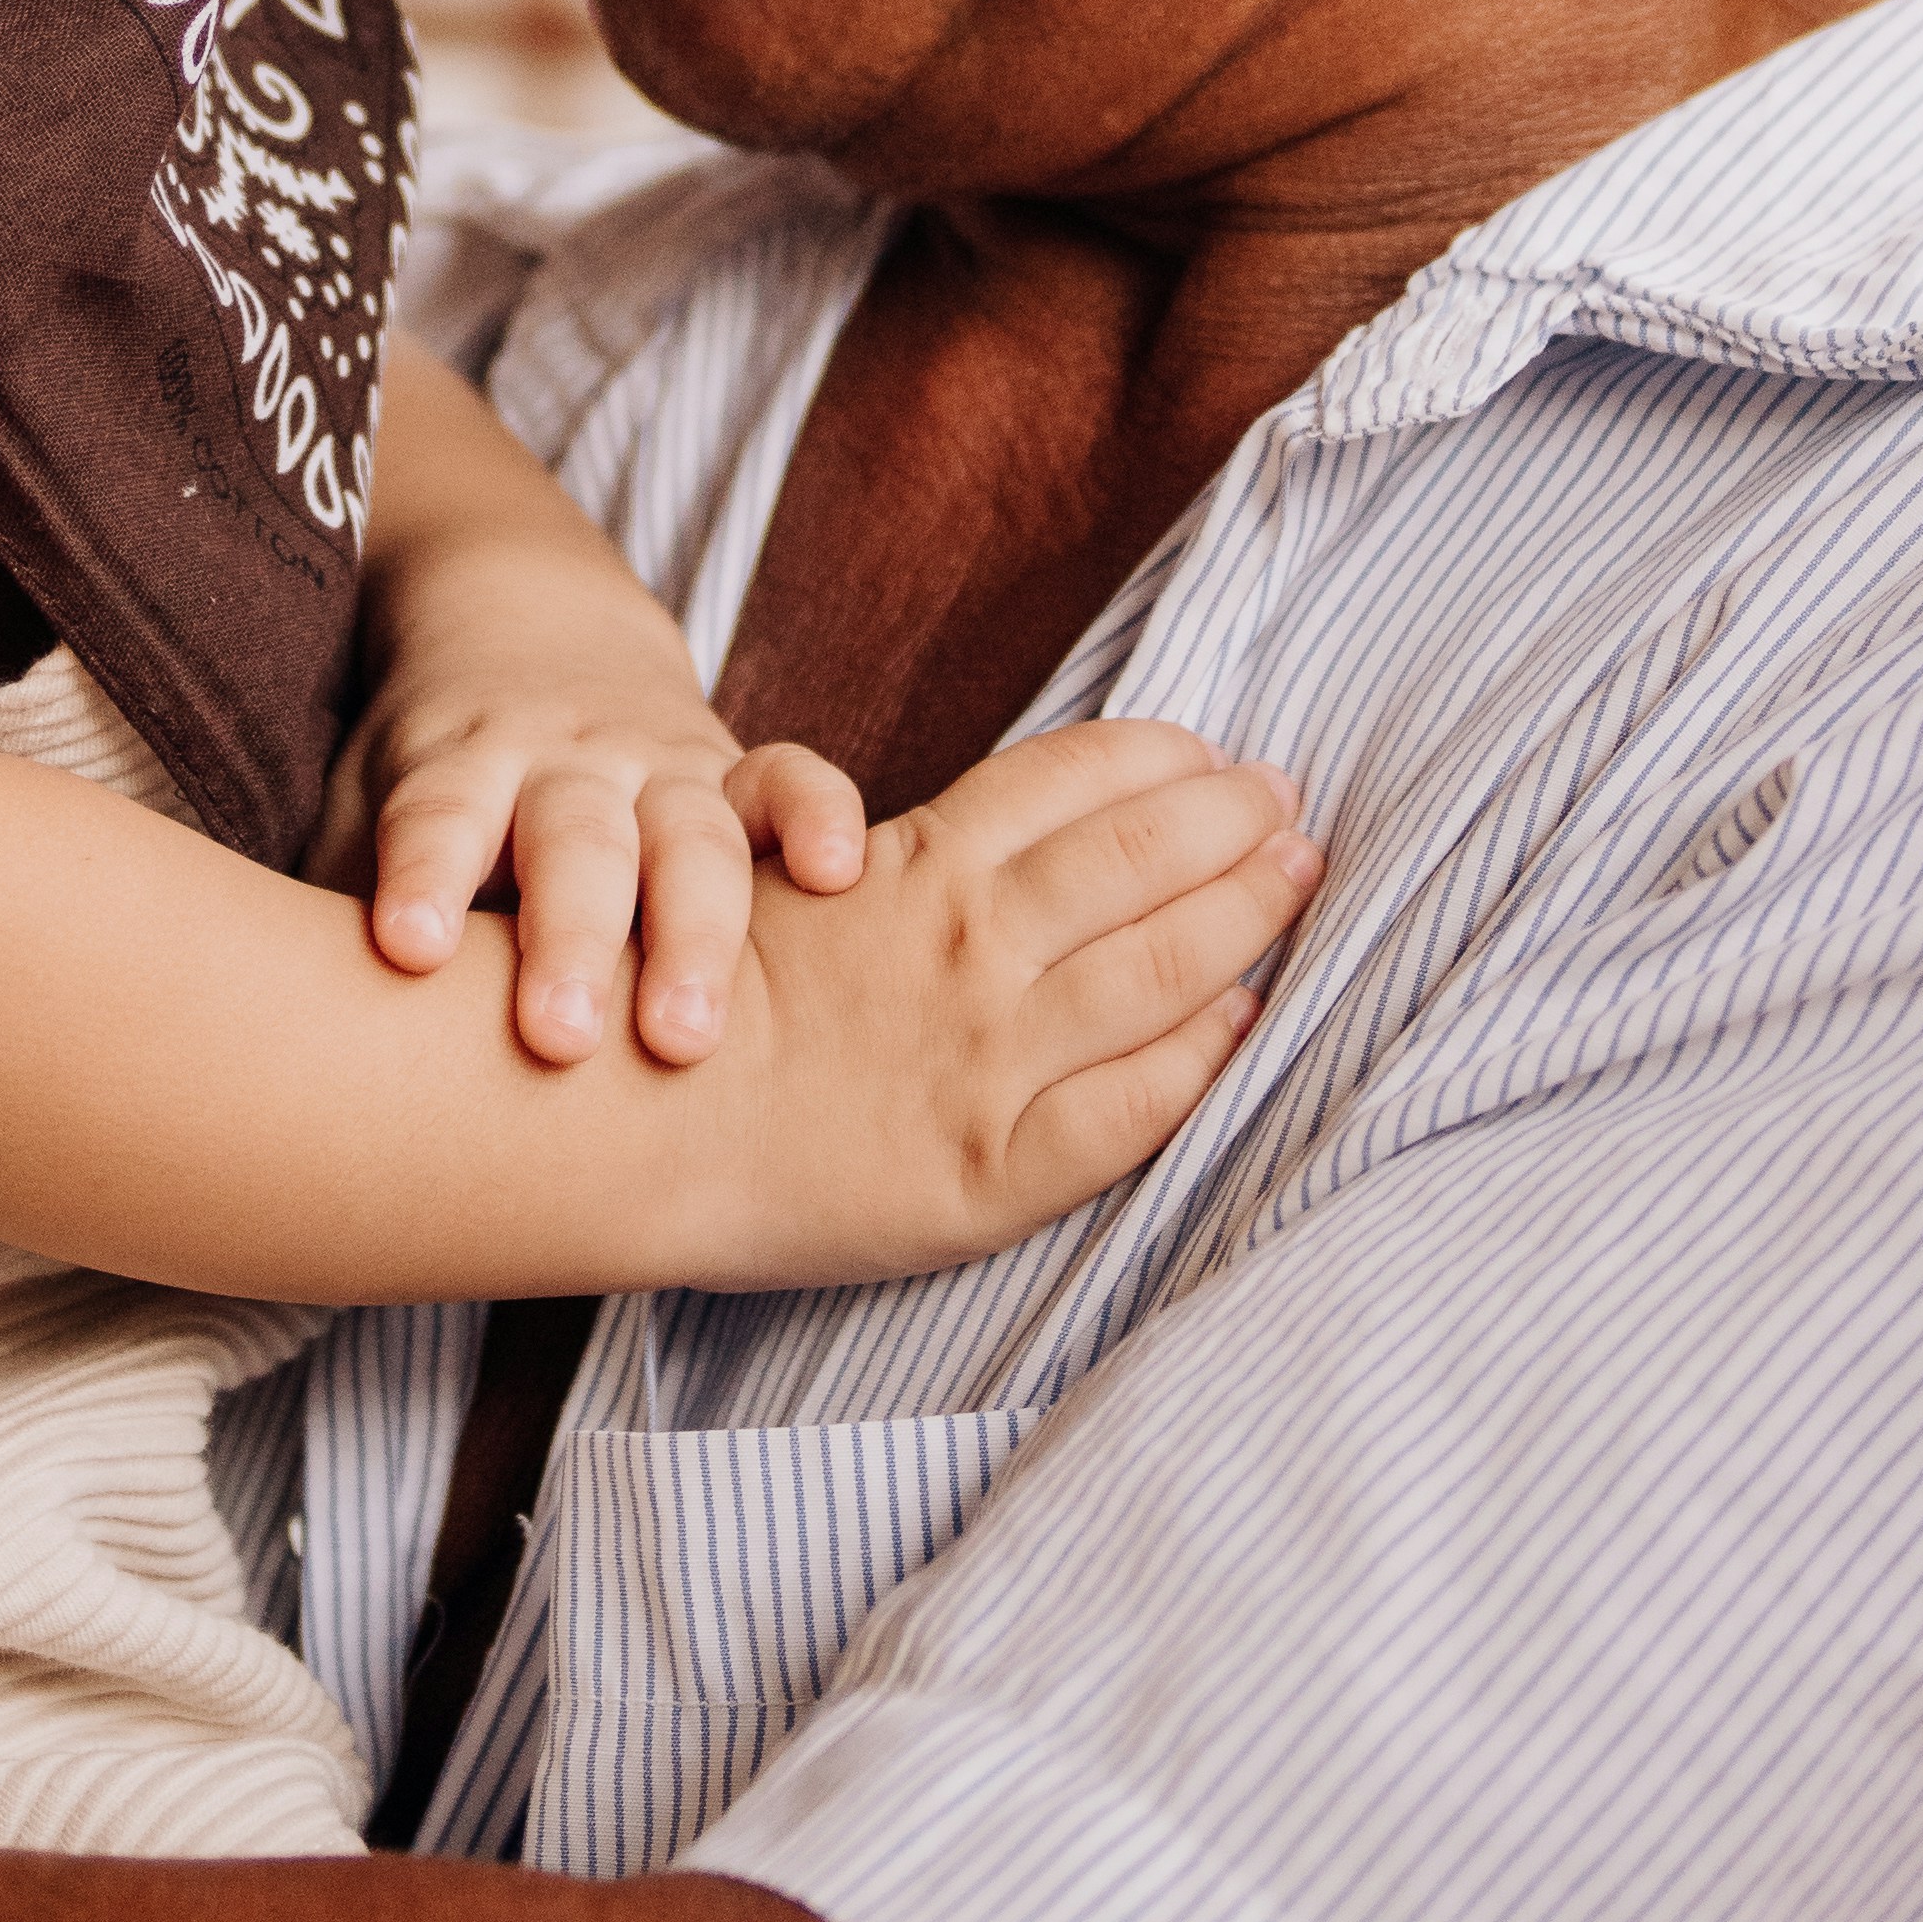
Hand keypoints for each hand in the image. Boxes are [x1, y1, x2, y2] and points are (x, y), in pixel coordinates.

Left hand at [343, 610, 869, 1070]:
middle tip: (558, 1036)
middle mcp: (561, 763)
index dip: (426, 874)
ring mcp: (658, 762)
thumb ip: (339, 903)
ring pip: (686, 836)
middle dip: (570, 938)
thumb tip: (288, 1028)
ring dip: (693, 932)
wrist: (525, 626)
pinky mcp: (733, 770)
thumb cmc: (431, 771)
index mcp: (456, 766)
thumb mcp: (360, 808)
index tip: (412, 945)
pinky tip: (840, 874)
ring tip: (686, 1037)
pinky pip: (789, 779)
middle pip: (570, 842)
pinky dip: (819, 816)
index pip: (436, 817)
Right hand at [679, 722, 1321, 1289]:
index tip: (1219, 753)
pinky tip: (1245, 1023)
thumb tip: (1045, 812)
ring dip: (1248, 914)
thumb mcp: (802, 873)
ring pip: (1163, 970)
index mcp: (924, 862)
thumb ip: (926, 843)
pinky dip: (1202, 1058)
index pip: (1081, 779)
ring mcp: (990, 1060)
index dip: (1168, 759)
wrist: (624, 1121)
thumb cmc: (706, 994)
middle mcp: (972, 949)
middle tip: (1290, 805)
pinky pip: (1131, 1110)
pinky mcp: (993, 1169)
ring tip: (1298, 881)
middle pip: (1144, 860)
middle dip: (1235, 821)